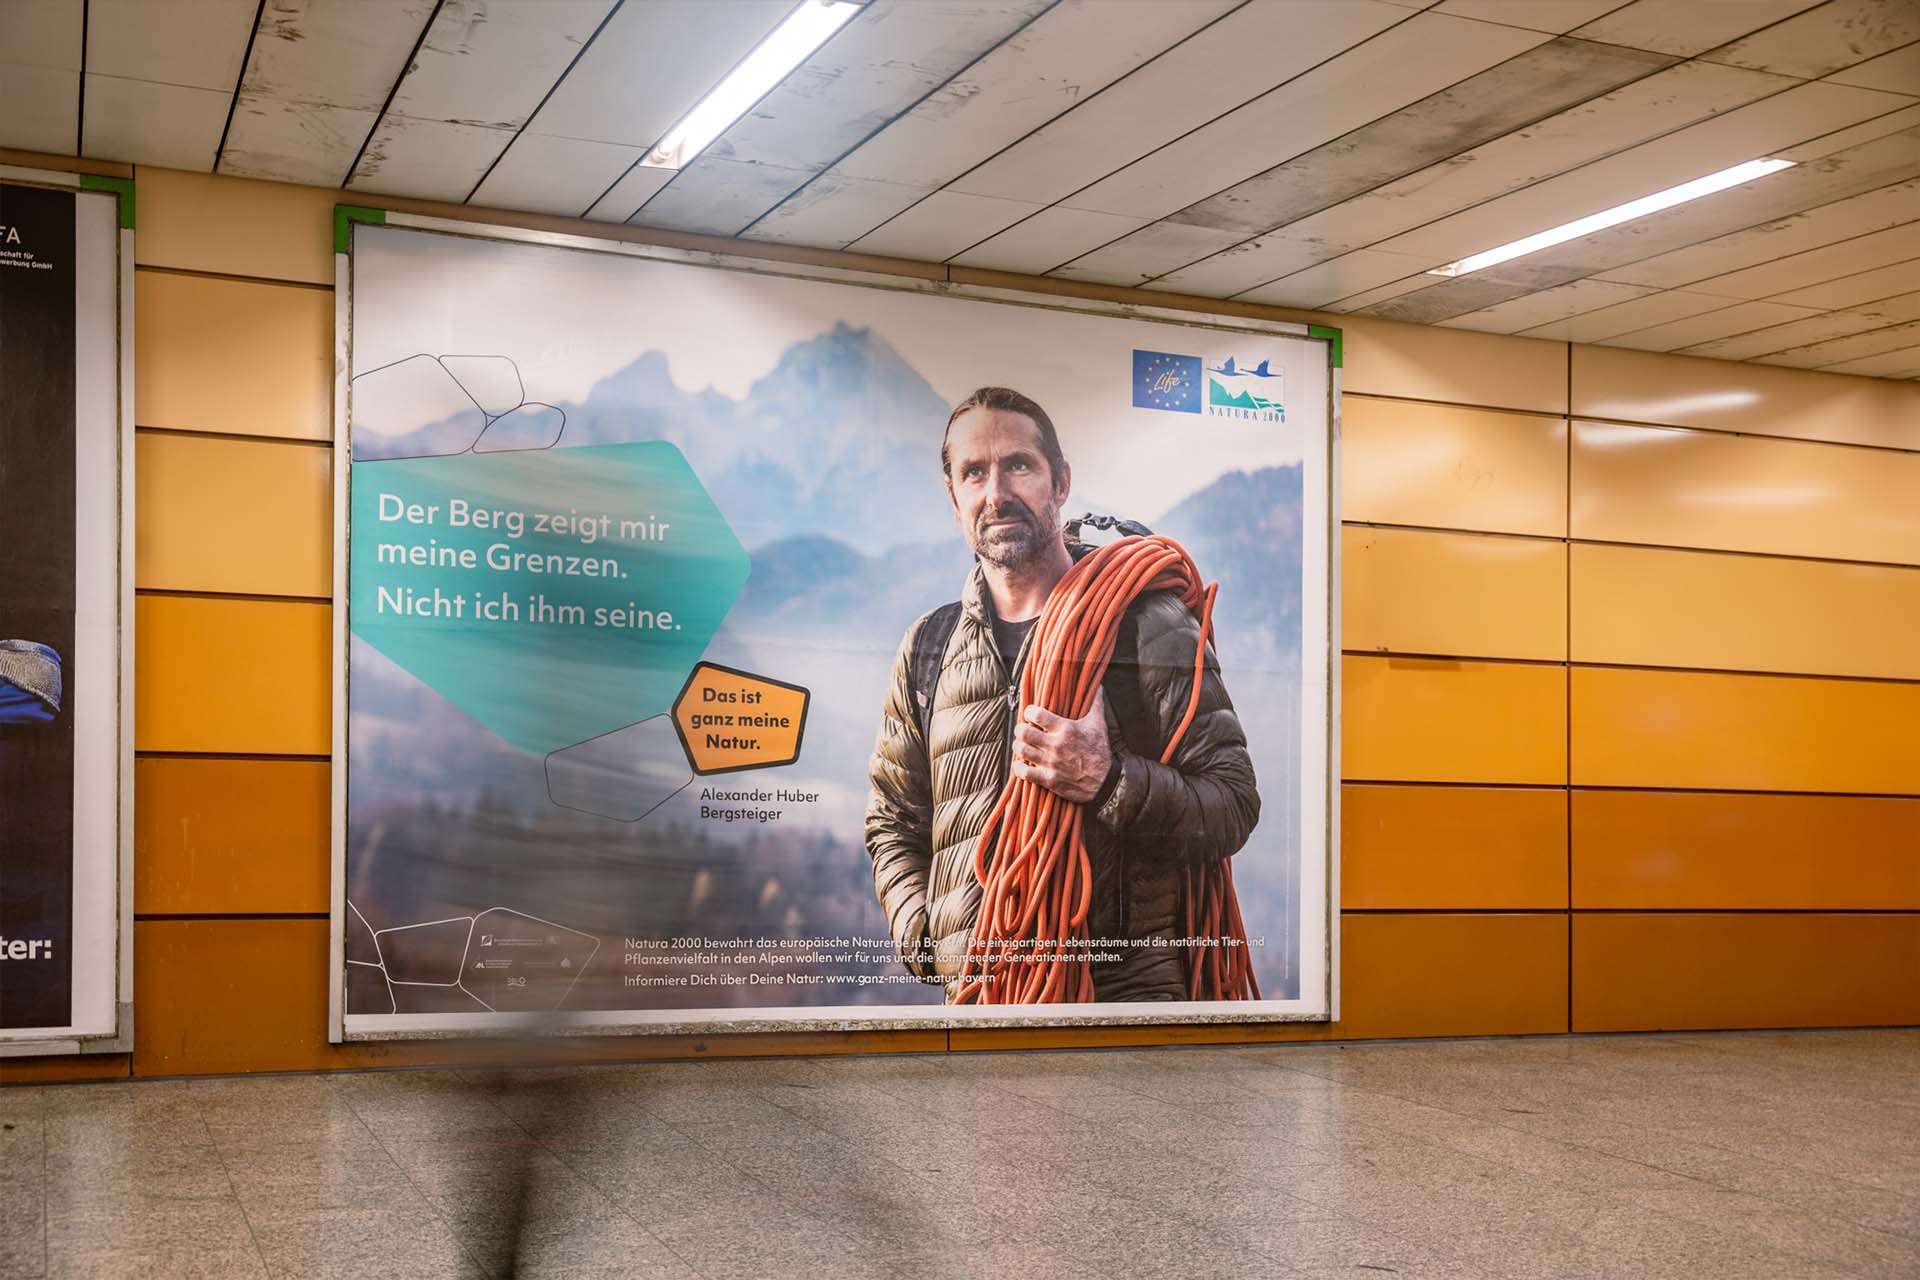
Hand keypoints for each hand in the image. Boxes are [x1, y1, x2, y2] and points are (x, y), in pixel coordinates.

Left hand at [1011, 688, 1111, 802]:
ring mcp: (1050, 763)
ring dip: (1018, 746)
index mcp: (1065, 729)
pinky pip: (1023, 772)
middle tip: (1024, 730)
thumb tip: (1098, 686)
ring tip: (1023, 744)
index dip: (1029, 712)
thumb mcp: (1098, 724)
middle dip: (1020, 729)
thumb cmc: (1100, 751)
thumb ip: (1096, 703)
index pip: (1035, 714)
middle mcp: (1055, 745)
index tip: (1031, 714)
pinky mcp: (1048, 779)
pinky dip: (1019, 767)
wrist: (1104, 782)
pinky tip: (1022, 763)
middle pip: (1023, 732)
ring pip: (1021, 750)